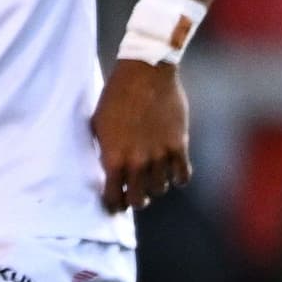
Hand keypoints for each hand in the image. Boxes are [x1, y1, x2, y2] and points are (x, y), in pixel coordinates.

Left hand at [94, 59, 191, 211]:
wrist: (144, 75)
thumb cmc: (115, 98)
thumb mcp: (98, 126)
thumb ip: (105, 150)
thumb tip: (107, 170)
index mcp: (113, 157)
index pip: (113, 196)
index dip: (113, 205)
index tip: (113, 207)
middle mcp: (137, 161)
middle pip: (139, 199)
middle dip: (135, 201)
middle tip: (135, 196)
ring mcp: (160, 154)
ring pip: (161, 189)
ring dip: (156, 187)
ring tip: (152, 180)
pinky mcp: (179, 144)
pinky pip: (182, 175)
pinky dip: (178, 178)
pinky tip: (173, 172)